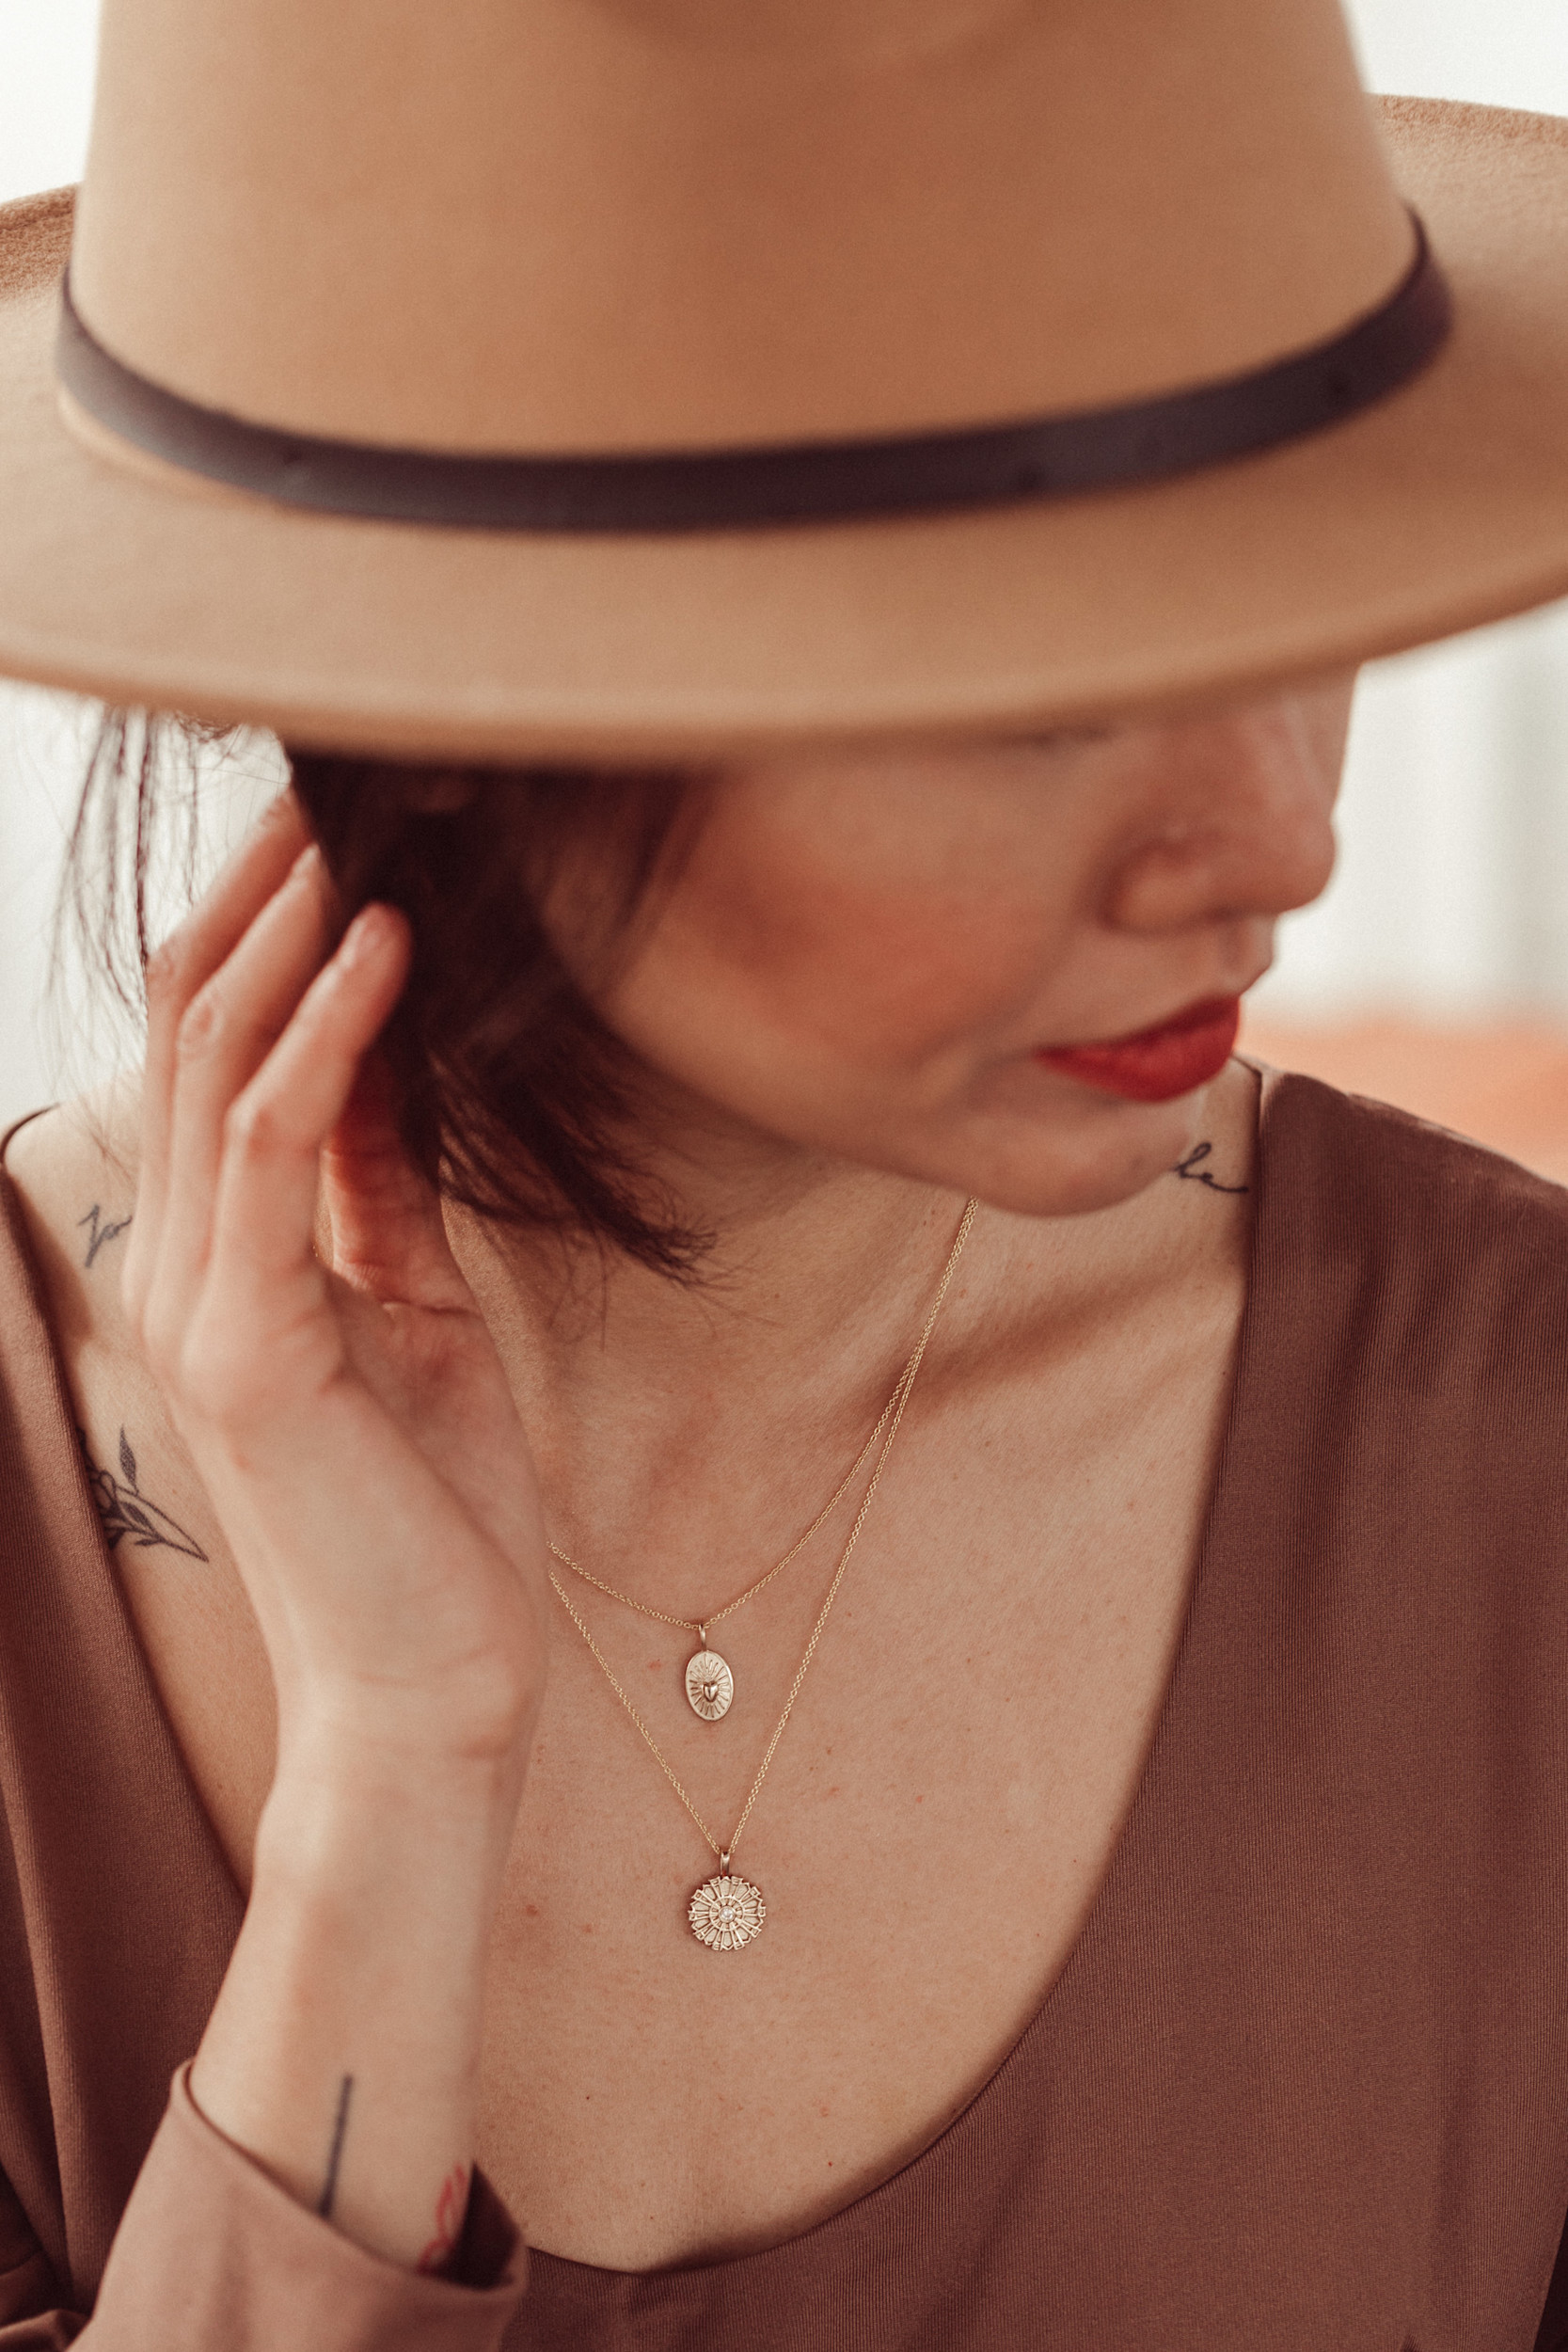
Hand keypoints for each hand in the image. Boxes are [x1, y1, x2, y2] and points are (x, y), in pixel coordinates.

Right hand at [122, 792, 549, 1784]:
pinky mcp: (249, 1349)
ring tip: (357, 821)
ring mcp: (204, 1305)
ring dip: (289, 930)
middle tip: (337, 777)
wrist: (437, 1689)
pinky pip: (279, 1149)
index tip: (346, 826)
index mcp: (228, 1258)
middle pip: (196, 1028)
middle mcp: (189, 1265)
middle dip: (263, 896)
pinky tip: (389, 945)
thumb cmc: (433, 1514)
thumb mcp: (414, 1311)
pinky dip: (329, 1032)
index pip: (220, 1049)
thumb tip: (385, 1058)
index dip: (270, 930)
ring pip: (217, 1064)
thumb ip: (378, 1189)